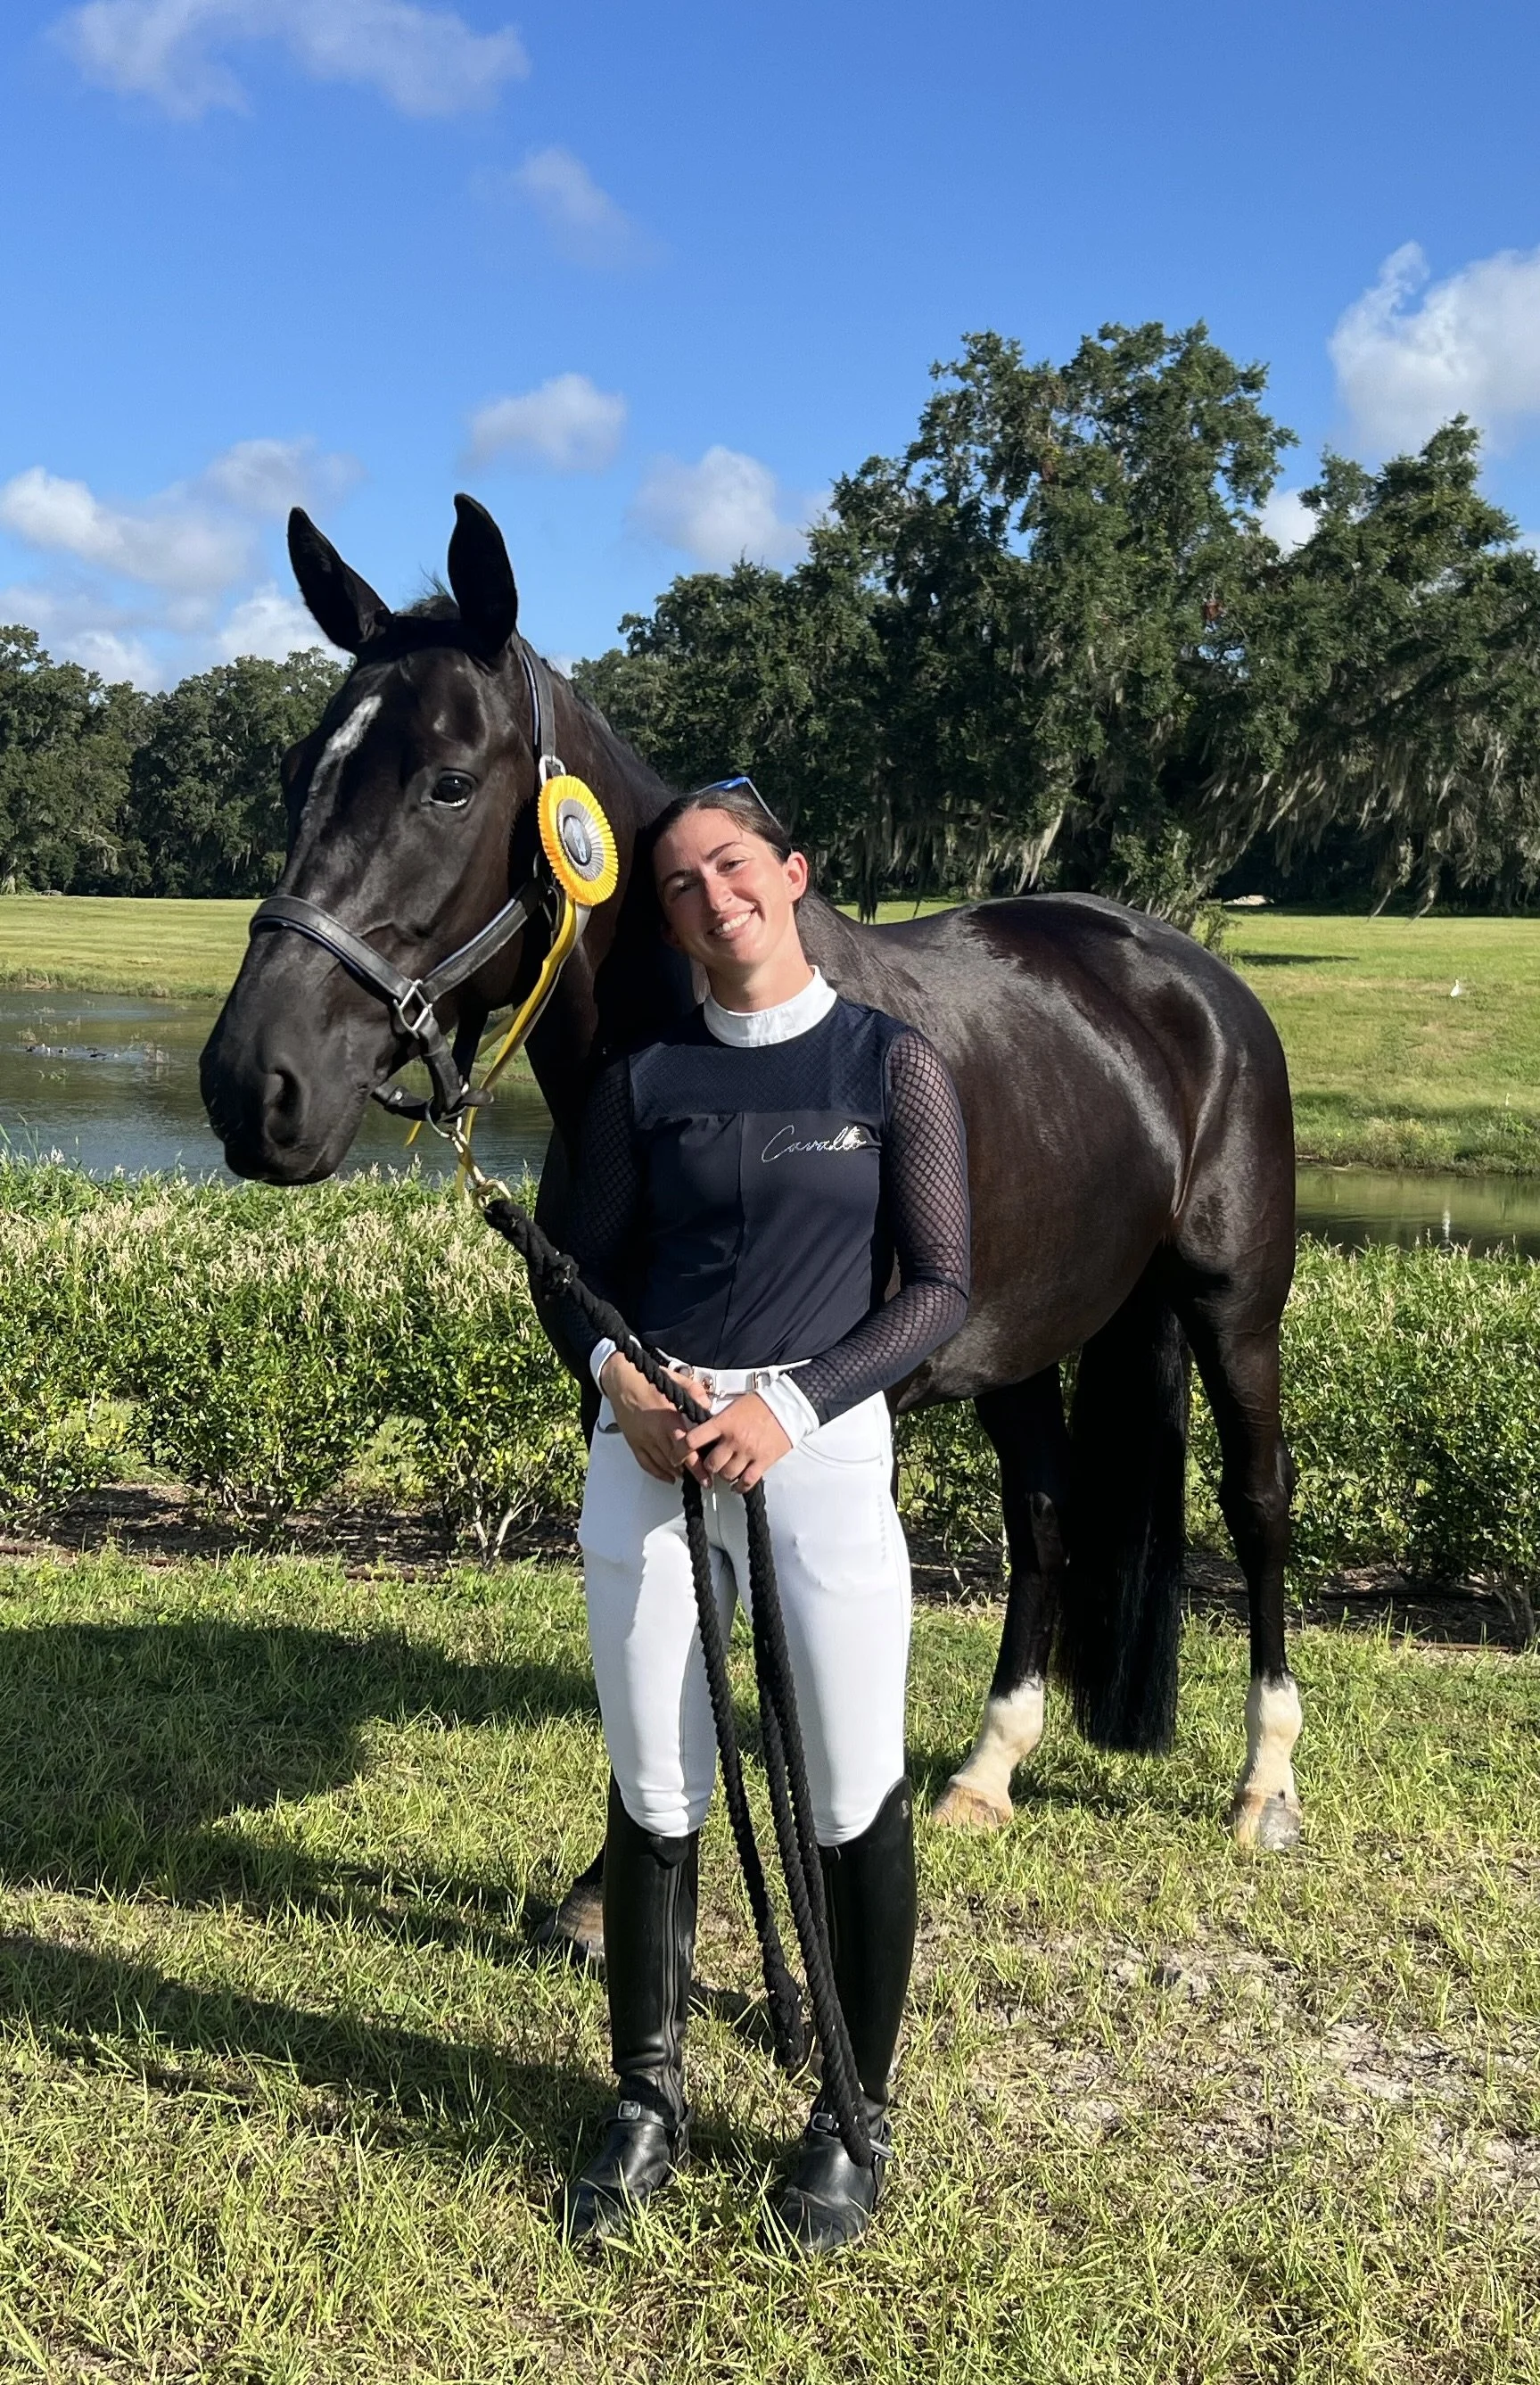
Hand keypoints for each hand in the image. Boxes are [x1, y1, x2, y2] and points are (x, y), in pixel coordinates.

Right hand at [598, 1350, 698, 1482]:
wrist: (621, 1379)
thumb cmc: (646, 1379)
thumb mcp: (676, 1379)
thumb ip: (694, 1393)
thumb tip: (707, 1407)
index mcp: (667, 1418)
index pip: (685, 1448)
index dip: (697, 1464)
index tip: (707, 1474)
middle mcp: (655, 1432)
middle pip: (675, 1461)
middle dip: (691, 1473)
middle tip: (704, 1480)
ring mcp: (643, 1439)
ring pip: (661, 1464)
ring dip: (676, 1473)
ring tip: (690, 1477)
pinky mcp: (634, 1442)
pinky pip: (645, 1463)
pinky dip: (658, 1473)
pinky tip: (668, 1477)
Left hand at [683, 1391, 791, 1492]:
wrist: (787, 1405)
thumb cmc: (760, 1404)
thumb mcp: (732, 1407)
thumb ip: (717, 1421)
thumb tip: (703, 1432)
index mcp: (722, 1422)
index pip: (693, 1440)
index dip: (680, 1451)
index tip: (676, 1457)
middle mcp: (733, 1439)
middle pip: (710, 1464)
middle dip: (708, 1466)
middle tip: (711, 1464)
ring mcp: (748, 1452)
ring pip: (727, 1475)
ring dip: (724, 1476)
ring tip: (727, 1471)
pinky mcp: (763, 1461)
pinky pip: (747, 1481)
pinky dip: (740, 1487)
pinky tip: (738, 1485)